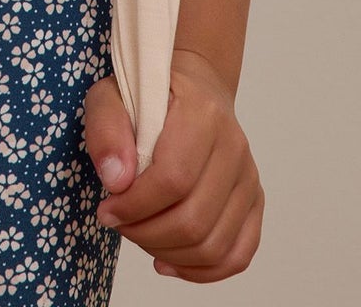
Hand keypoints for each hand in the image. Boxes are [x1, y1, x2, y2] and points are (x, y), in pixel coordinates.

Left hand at [81, 46, 264, 280]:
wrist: (194, 89)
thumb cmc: (149, 94)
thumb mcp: (110, 95)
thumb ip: (106, 130)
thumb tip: (116, 181)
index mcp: (202, 113)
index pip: (173, 178)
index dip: (134, 205)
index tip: (107, 208)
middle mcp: (235, 147)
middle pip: (194, 220)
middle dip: (145, 233)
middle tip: (118, 223)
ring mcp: (249, 178)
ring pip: (214, 246)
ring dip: (167, 253)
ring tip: (139, 235)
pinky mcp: (254, 202)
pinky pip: (236, 256)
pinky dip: (200, 271)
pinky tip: (167, 261)